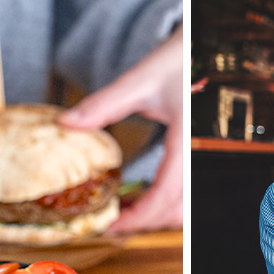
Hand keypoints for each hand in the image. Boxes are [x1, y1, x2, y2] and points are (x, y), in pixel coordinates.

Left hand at [59, 26, 182, 233]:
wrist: (205, 48)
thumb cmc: (180, 59)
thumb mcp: (141, 79)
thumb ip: (104, 103)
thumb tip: (68, 123)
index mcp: (187, 138)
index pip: (166, 193)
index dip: (140, 216)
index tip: (113, 224)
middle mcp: (198, 153)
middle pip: (178, 210)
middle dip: (146, 223)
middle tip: (112, 222)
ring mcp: (201, 158)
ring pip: (185, 208)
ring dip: (156, 218)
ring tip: (125, 213)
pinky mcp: (198, 158)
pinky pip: (185, 195)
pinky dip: (165, 205)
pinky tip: (143, 197)